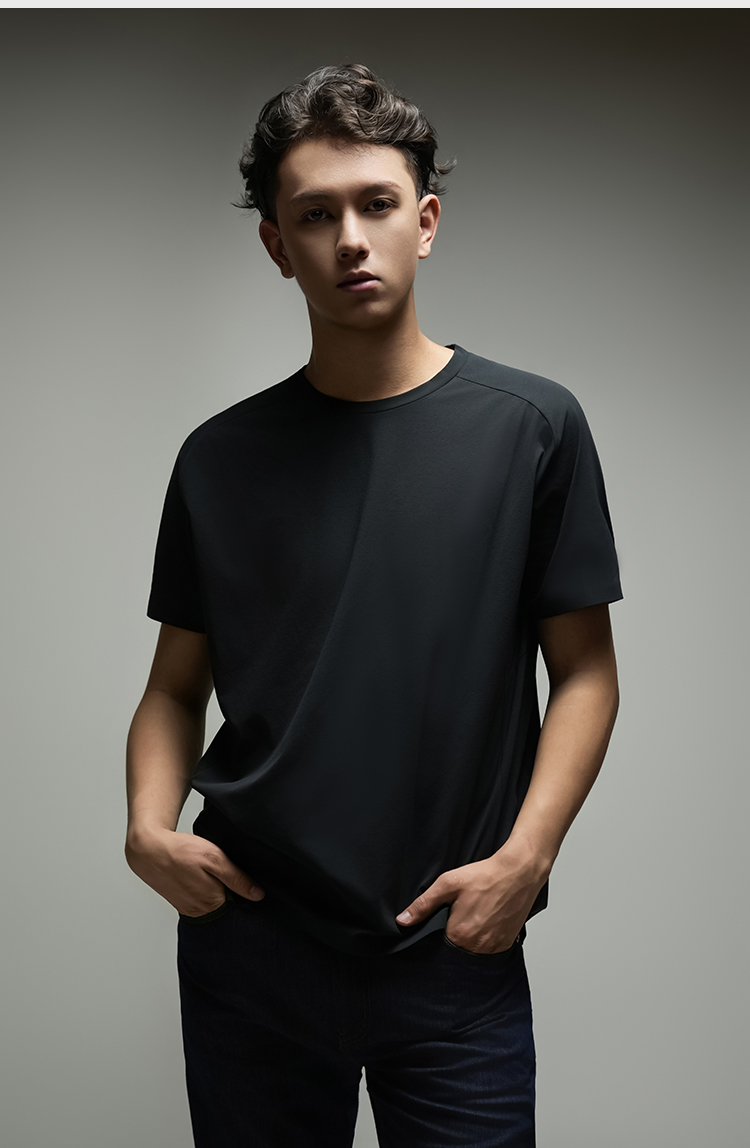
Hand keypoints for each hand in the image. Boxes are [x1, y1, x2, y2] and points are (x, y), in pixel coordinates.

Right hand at [125, 827, 264, 916]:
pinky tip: (203, 877)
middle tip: (228, 874)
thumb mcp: (214, 858)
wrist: (148, 849)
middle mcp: (199, 911)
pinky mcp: (180, 902)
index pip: (239, 906)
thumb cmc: (180, 851)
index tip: (248, 881)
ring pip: (213, 903)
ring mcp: (188, 908)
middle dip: (233, 893)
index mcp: (211, 904)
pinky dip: (205, 891)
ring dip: (218, 891)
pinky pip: (200, 901)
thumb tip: (258, 896)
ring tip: (214, 874)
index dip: (246, 892)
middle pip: (226, 907)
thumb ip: (237, 878)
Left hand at [395, 843, 547, 953]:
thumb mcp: (448, 883)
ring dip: (472, 938)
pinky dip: (486, 939)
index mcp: (459, 934)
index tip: (446, 918)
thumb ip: (424, 904)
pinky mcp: (507, 944)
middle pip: (457, 948)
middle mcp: (477, 946)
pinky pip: (490, 949)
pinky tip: (487, 920)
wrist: (518, 872)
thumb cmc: (485, 876)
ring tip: (476, 915)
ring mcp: (494, 947)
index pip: (438, 944)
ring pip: (474, 950)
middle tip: (464, 913)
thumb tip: (403, 920)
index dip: (439, 930)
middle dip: (456, 934)